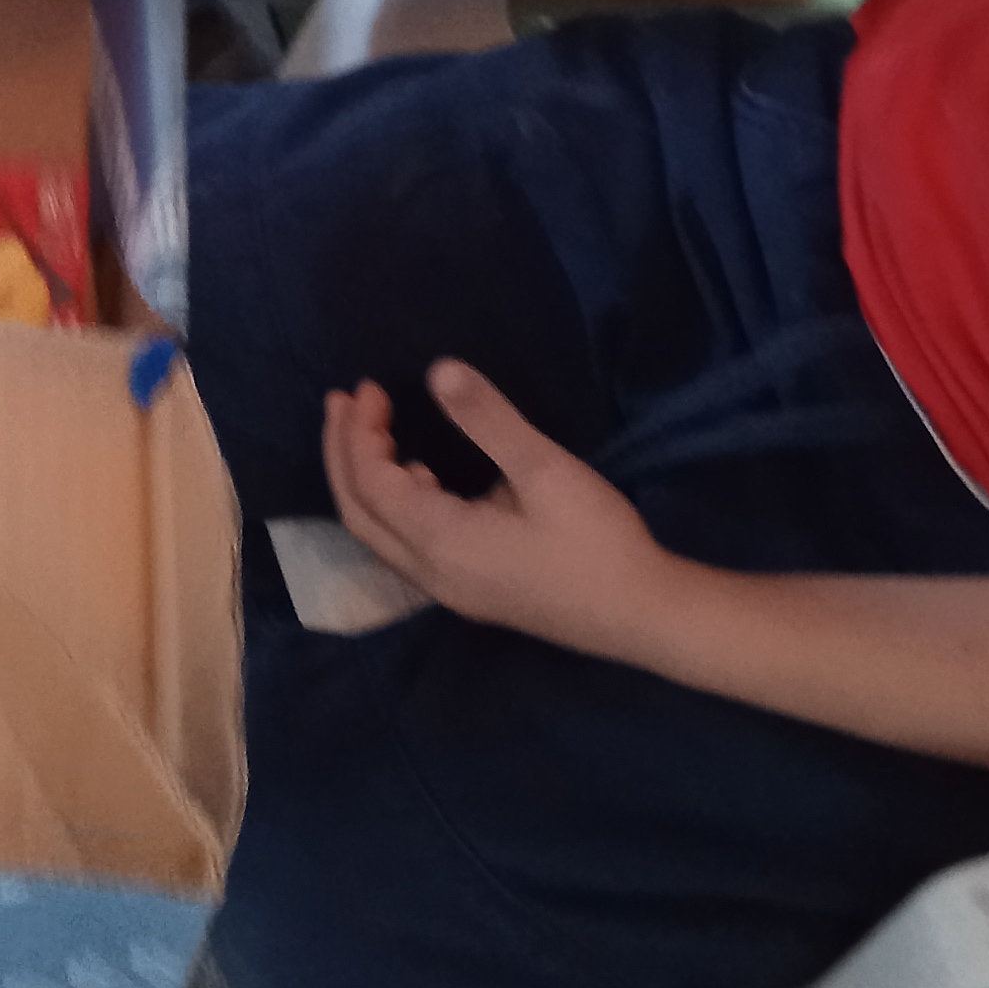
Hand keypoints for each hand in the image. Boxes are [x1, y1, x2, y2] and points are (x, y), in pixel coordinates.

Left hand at [322, 363, 677, 653]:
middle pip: (359, 516)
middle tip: (343, 402)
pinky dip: (398, 505)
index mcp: (442, 545)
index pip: (371, 486)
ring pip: (382, 536)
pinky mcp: (475, 593)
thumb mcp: (544, 469)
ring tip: (374, 430)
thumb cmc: (596, 541)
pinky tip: (424, 478)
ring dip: (368, 481)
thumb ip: (488, 419)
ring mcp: (453, 592)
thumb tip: (436, 370)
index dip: (359, 433)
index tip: (367, 387)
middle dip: (343, 455)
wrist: (646, 617)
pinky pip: (409, 547)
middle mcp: (434, 576)